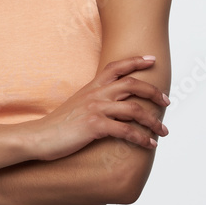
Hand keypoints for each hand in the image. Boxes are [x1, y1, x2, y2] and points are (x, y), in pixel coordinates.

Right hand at [27, 56, 169, 160]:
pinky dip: (141, 138)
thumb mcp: (78, 104)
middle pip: (133, 85)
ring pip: (135, 109)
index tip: (152, 60)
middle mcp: (96, 94)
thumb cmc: (59, 124)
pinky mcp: (95, 126)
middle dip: (154, 92)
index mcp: (92, 86)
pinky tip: (149, 144)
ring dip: (153, 121)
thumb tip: (113, 104)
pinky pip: (126, 131)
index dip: (136, 61)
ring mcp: (96, 109)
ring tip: (163, 131)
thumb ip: (95, 99)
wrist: (38, 137)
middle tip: (167, 102)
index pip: (117, 67)